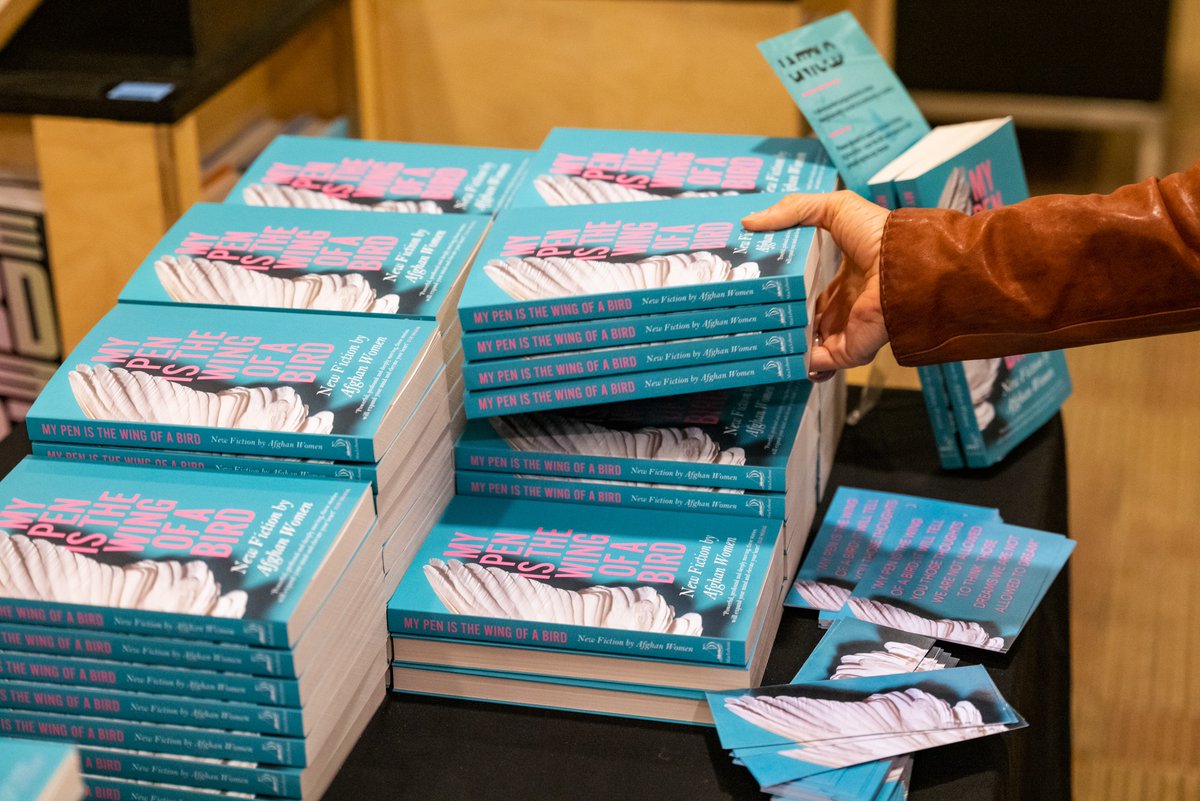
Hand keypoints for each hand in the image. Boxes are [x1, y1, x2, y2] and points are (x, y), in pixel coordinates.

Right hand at [742, 192, 889, 380]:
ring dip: (785, 343)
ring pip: (809, 345)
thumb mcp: (834, 209)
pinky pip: (818, 365)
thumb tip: (749, 221)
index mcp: (845, 278)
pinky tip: (773, 357)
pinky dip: (798, 364)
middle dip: (781, 320)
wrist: (901, 265)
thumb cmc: (876, 235)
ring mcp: (847, 330)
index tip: (758, 288)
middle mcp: (846, 306)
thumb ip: (793, 210)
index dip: (787, 290)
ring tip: (753, 338)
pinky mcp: (848, 350)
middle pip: (807, 320)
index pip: (812, 290)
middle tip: (748, 316)